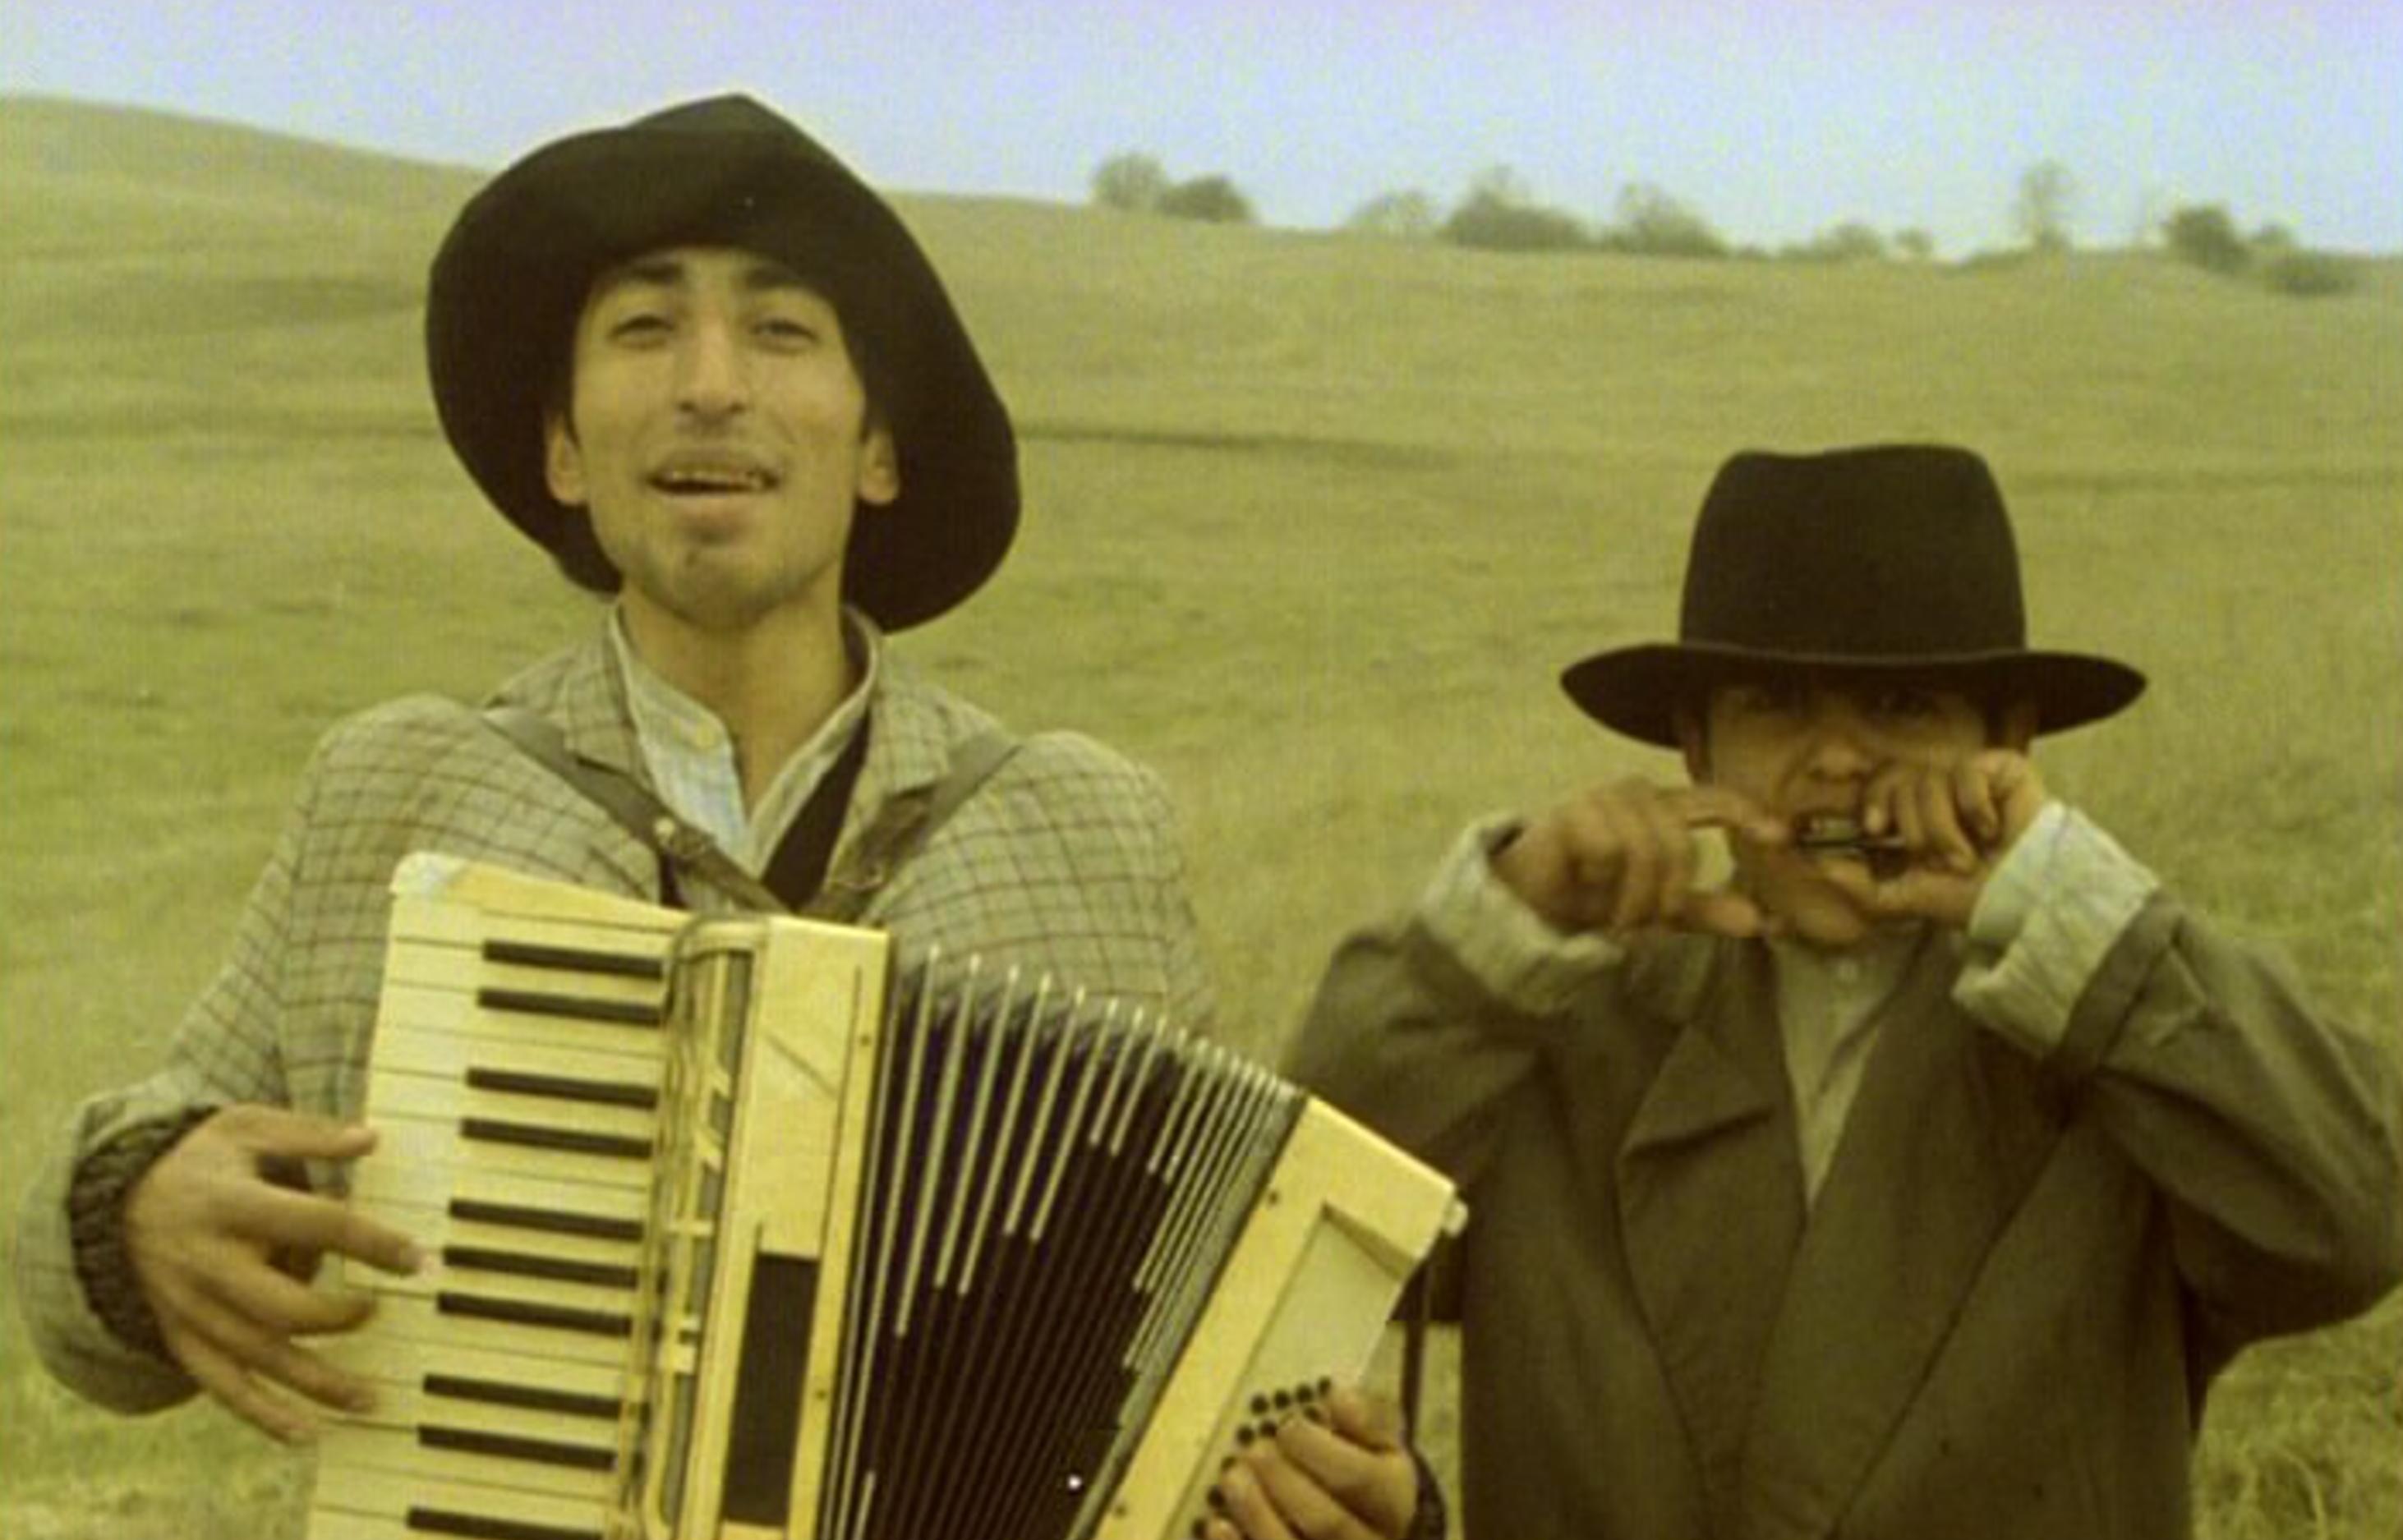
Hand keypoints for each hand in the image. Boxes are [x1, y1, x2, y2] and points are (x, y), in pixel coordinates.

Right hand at [122, 1104, 421, 1441]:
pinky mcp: (181, 1336)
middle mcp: (209, 1263)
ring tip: (371, 1400)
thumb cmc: (201, 1159)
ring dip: (316, 1383)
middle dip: (338, 1316)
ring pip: (257, 1357)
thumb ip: (309, 1135)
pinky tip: (306, 1433)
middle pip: (281, 1306)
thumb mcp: (247, 1126)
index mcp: (232, 1204)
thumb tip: (371, 1138)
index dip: (371, 1243)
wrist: (115, 1200)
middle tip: (377, 1309)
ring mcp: (192, 1307)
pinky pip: (221, 1386)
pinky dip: (262, 1414)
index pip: (314, 1226)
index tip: (417, 1260)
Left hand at [1203, 1387, 1421, 1539]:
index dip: (1320, 1451)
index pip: (1362, 1481)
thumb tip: (1338, 1398)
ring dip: (1257, 1514)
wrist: (1373, 1531)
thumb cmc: (1368, 1479)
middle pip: (1328, 1524)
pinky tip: (1218, 1522)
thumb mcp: (1382, 1445)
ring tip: (1233, 1478)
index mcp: (1393, 1502)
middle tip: (1255, 1451)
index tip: (1289, 1426)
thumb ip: (1368, 1418)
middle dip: (1284, 1482)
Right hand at [1493, 779, 1789, 938]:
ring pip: (1645, 851)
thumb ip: (1706, 910)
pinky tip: (1581, 886)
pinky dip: (1600, 882)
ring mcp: (1602, 798)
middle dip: (1665, 897)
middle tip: (1640, 926)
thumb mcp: (1658, 908)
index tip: (1781, 837)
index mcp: (1662, 808)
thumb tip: (1765, 922)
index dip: (1748, 813)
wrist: (1526, 905)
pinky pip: (1609, 850)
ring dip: (1631, 899)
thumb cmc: (1591, 898)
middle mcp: (1636, 794)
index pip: (1714, 800)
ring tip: (1610, 916)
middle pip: (1680, 845)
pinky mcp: (1571, 811)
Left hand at [1817, 749, 2049, 927]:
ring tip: (1970, 856)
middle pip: (1897, 783)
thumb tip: (1818, 867)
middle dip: (1916, 831)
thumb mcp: (1906, 897)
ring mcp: (1968, 779)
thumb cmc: (1972, 899)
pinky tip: (1992, 830)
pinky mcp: (2000, 768)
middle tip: (1942, 860)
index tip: (1870, 830)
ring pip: (1929, 782)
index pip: (1877, 789)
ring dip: (1947, 831)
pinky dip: (1976, 809)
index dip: (1870, 802)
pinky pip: (1966, 772)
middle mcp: (1936, 793)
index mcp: (1912, 818)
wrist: (2025, 899)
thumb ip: (1860, 885)